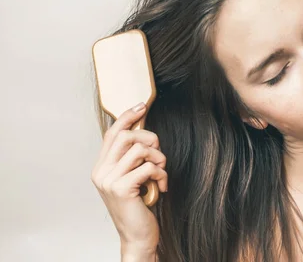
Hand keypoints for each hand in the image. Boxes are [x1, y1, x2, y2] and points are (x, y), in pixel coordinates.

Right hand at [91, 103, 167, 251]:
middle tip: (159, 157)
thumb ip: (132, 157)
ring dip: (159, 159)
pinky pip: (149, 167)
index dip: (128, 116)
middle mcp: (100, 172)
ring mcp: (109, 180)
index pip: (112, 133)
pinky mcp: (121, 189)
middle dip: (150, 140)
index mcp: (101, 167)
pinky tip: (161, 187)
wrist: (137, 235)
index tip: (141, 105)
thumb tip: (143, 130)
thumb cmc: (139, 205)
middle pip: (127, 136)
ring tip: (160, 174)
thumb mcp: (132, 177)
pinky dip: (161, 175)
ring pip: (140, 150)